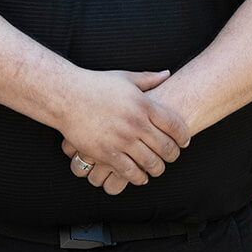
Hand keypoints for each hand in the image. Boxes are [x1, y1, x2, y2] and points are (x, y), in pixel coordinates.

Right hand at [59, 69, 189, 187]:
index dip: (183, 136)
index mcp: (144, 104)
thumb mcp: (126, 78)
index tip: (185, 141)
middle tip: (173, 157)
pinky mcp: (106, 153)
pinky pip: (129, 171)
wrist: (67, 96)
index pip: (174, 124)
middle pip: (165, 146)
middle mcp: (136, 123)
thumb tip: (167, 74)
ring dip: (158, 169)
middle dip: (173, 155)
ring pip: (150, 162)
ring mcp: (121, 140)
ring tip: (158, 169)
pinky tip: (141, 177)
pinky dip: (139, 177)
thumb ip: (149, 79)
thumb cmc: (96, 85)